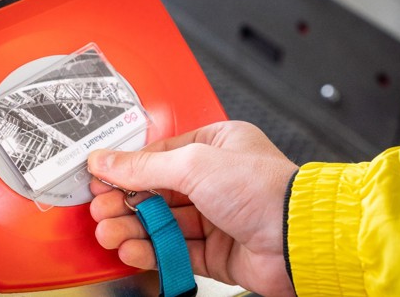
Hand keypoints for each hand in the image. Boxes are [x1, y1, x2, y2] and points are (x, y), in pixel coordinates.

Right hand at [88, 121, 297, 296]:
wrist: (300, 239)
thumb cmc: (265, 189)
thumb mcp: (194, 164)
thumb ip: (144, 165)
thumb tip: (105, 160)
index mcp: (215, 146)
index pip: (158, 156)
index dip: (126, 168)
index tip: (99, 177)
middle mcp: (216, 180)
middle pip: (156, 191)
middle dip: (125, 202)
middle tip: (100, 209)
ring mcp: (216, 217)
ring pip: (162, 222)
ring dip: (132, 228)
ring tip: (108, 233)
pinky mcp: (216, 252)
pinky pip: (174, 249)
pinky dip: (151, 250)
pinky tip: (132, 249)